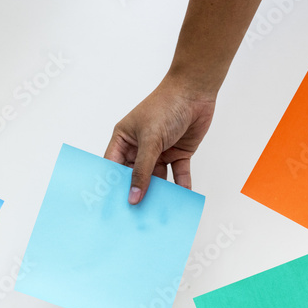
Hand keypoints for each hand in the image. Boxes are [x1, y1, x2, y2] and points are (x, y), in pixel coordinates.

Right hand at [105, 75, 214, 204]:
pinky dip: (180, 186)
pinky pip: (177, 174)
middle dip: (136, 193)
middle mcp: (140, 147)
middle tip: (134, 215)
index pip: (114, 168)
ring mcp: (159, 151)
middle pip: (135, 176)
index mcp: (124, 139)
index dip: (112, 186)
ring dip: (159, 193)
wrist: (195, 91)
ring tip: (157, 212)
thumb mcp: (150, 139)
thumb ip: (143, 170)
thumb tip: (133, 196)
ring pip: (157, 178)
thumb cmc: (166, 106)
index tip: (112, 207)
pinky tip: (180, 199)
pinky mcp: (177, 153)